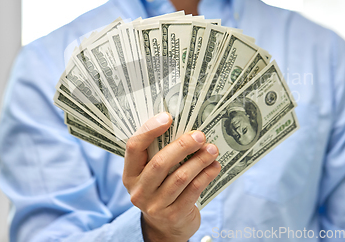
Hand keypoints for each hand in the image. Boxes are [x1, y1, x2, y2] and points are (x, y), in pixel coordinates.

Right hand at [122, 112, 220, 241]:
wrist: (165, 227)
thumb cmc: (161, 190)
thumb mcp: (153, 174)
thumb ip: (160, 154)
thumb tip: (185, 127)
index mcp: (130, 174)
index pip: (134, 147)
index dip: (150, 130)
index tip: (168, 117)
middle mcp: (138, 190)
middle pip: (160, 162)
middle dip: (182, 146)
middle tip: (200, 135)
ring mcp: (155, 205)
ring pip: (180, 177)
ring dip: (199, 160)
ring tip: (212, 149)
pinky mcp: (174, 215)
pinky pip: (193, 190)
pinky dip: (206, 175)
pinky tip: (215, 166)